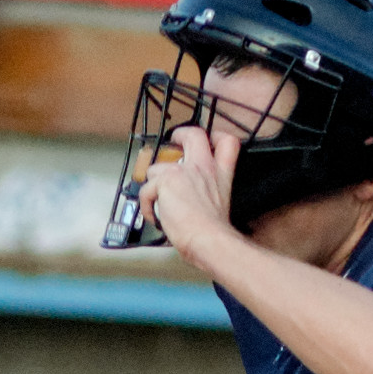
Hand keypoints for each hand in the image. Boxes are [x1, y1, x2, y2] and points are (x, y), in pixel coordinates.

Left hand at [137, 120, 243, 269]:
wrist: (208, 239)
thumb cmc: (214, 231)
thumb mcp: (222, 206)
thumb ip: (209, 195)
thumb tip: (197, 203)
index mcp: (219, 175)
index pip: (226, 144)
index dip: (217, 136)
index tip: (209, 140)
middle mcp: (202, 168)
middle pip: (193, 135)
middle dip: (181, 134)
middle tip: (175, 141)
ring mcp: (182, 172)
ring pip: (157, 168)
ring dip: (154, 185)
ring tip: (159, 203)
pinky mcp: (164, 182)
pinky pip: (146, 190)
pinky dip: (147, 206)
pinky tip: (156, 217)